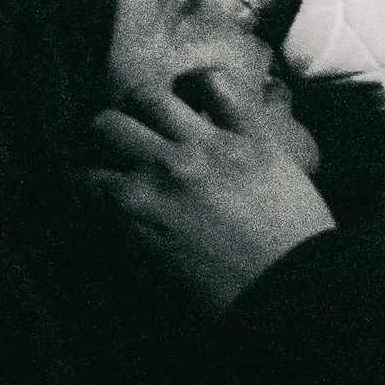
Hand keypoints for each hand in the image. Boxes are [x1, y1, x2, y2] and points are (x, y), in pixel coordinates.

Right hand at [84, 68, 335, 315]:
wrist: (299, 295)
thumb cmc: (230, 299)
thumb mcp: (162, 276)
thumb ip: (134, 235)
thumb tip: (117, 213)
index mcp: (135, 208)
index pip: (85, 179)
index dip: (86, 180)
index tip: (96, 181)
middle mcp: (161, 167)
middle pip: (106, 125)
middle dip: (103, 134)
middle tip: (116, 141)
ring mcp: (206, 145)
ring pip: (150, 95)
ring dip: (144, 106)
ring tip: (154, 113)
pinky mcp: (250, 134)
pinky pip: (217, 85)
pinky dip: (203, 84)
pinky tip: (199, 93)